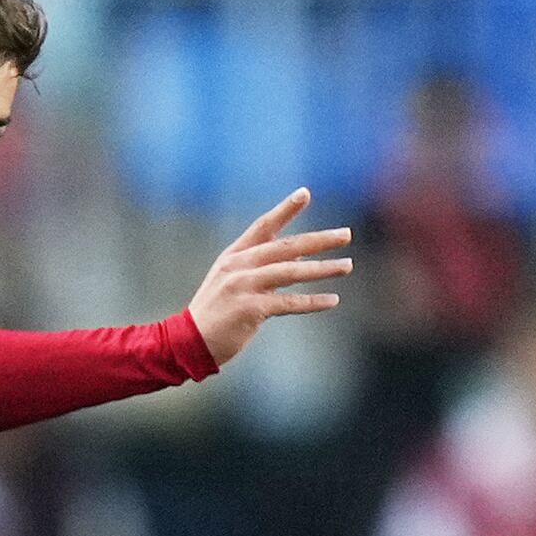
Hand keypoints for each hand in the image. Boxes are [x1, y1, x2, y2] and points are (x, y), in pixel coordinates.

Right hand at [184, 190, 350, 367]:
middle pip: (286, 247)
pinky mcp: (250, 309)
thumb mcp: (234, 281)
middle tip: (346, 234)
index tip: (305, 193)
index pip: (264, 226)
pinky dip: (312, 302)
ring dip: (323, 269)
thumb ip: (265, 267)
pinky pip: (289, 303)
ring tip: (347, 265)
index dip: (285, 209)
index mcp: (235, 255)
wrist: (188, 341)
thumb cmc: (216, 312)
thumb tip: (301, 256)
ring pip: (291, 272)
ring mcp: (244, 286)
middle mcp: (239, 265)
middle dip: (319, 239)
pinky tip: (332, 300)